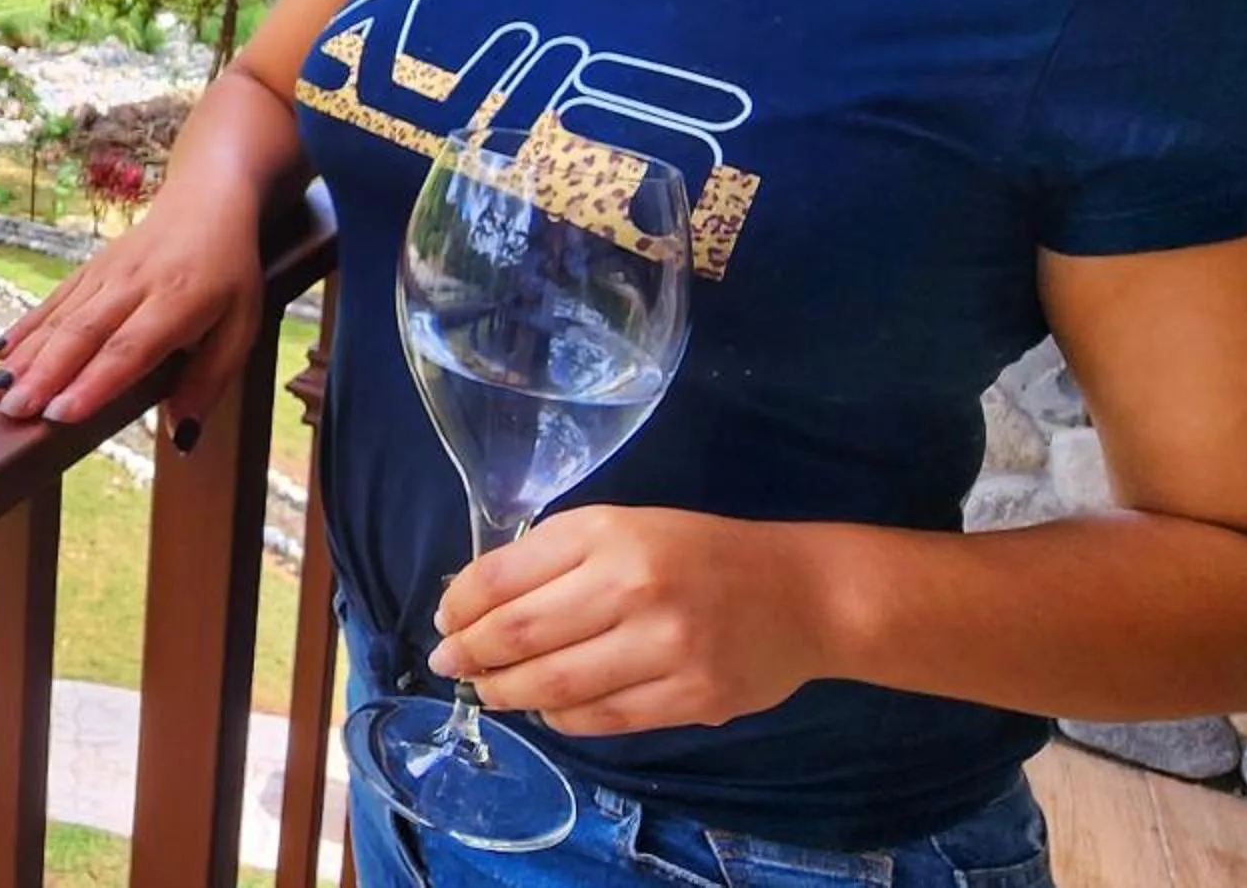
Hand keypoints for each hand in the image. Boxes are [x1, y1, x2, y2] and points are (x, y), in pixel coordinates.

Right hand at [0, 195, 262, 437]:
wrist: (207, 200)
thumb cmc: (228, 273)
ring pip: (60, 318)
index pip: (129, 347)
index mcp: (178, 301)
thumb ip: (209, 380)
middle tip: (15, 410)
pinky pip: (52, 301)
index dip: (93, 382)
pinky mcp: (88, 269)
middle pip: (83, 333)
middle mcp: (134, 285)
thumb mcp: (242, 327)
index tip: (61, 414)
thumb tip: (181, 435)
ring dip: (27, 356)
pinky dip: (24, 327)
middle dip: (45, 374)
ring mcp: (105, 274)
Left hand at [428, 506, 836, 736]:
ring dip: (506, 692)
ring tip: (487, 690)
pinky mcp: (690, 698)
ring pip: (554, 685)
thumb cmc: (698, 552)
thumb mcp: (623, 527)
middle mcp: (633, 587)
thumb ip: (555, 557)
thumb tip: (475, 601)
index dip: (460, 606)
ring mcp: (665, 648)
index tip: (446, 621)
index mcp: (608, 533)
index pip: (503, 576)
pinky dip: (560, 716)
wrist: (800, 593)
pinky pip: (600, 719)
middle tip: (449, 665)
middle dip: (469, 656)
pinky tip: (546, 706)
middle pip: (519, 636)